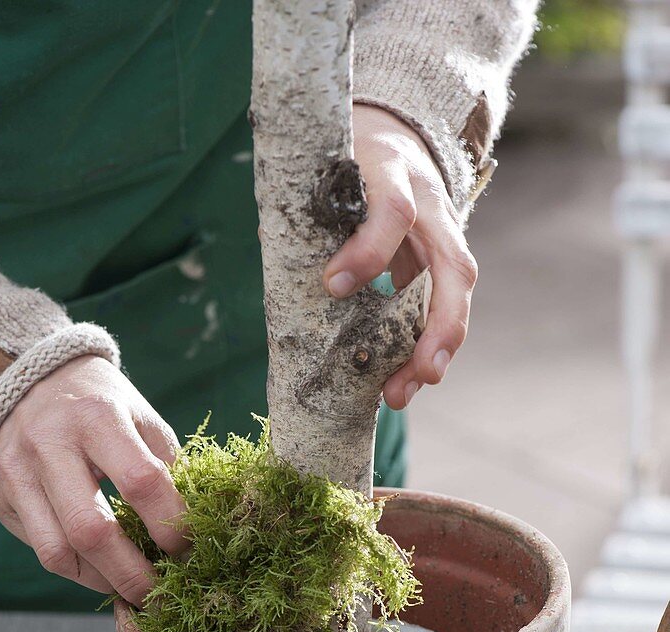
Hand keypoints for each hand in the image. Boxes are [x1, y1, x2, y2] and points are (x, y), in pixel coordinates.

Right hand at [0, 355, 185, 605]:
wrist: (26, 380)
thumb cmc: (99, 404)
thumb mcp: (139, 416)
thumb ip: (164, 466)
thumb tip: (190, 528)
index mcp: (97, 417)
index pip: (141, 482)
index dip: (172, 524)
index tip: (190, 548)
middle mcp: (50, 444)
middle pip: (92, 530)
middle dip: (133, 573)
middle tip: (163, 593)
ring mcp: (18, 473)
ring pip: (59, 552)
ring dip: (104, 582)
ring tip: (135, 591)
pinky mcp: (2, 497)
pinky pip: (44, 551)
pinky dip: (80, 572)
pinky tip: (106, 574)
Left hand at [324, 104, 477, 409]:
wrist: (389, 137)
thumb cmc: (345, 159)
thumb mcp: (325, 168)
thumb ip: (309, 207)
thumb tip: (276, 254)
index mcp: (395, 172)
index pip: (394, 209)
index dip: (368, 250)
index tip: (332, 285)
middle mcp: (432, 207)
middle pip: (454, 267)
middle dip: (441, 324)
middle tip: (422, 372)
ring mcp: (443, 237)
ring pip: (454, 296)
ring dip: (432, 350)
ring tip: (399, 394)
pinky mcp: (439, 264)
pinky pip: (439, 310)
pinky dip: (420, 349)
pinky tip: (398, 384)